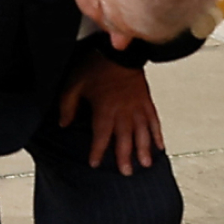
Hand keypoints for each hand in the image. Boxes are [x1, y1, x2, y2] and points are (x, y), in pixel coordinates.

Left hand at [60, 51, 163, 174]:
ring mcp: (137, 106)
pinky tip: (160, 146)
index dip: (97, 150)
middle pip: (125, 137)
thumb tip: (64, 123)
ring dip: (144, 149)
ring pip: (142, 132)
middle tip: (126, 173)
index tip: (94, 163)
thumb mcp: (74, 83)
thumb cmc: (96, 66)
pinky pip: (154, 119)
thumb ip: (68, 105)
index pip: (101, 134)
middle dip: (124, 156)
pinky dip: (157, 133)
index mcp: (105, 108)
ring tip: (145, 164)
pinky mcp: (146, 100)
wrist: (119, 50)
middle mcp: (123, 110)